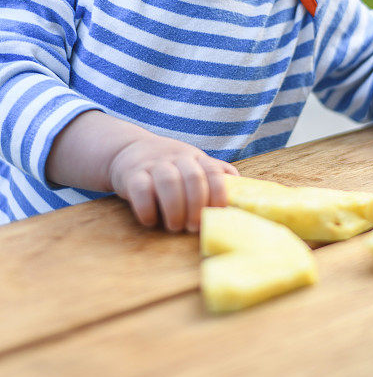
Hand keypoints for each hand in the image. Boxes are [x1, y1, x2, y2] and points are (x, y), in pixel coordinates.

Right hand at [109, 133, 238, 231]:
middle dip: (197, 205)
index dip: (219, 193)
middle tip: (194, 227)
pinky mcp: (131, 174)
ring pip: (168, 181)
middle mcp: (176, 158)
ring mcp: (153, 165)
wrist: (128, 149)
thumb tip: (240, 184)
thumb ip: (214, 172)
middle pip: (193, 178)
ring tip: (175, 226)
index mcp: (195, 158)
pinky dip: (146, 208)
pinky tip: (151, 220)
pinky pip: (140, 189)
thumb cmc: (168, 164)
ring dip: (175, 208)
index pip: (213, 171)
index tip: (219, 213)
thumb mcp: (193, 162)